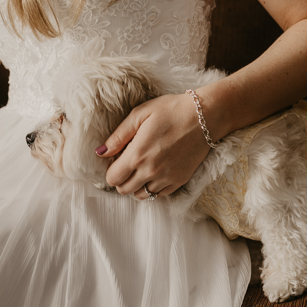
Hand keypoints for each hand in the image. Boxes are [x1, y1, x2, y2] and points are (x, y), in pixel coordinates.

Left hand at [96, 94, 212, 199]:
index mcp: (138, 154)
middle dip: (122, 179)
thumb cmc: (172, 110)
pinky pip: (160, 194)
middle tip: (129, 164)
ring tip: (143, 169)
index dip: (111, 171)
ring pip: (142, 196)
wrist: (205, 116)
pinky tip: (157, 172)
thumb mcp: (140, 114)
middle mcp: (151, 171)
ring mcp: (167, 178)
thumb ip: (118, 136)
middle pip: (124, 190)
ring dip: (137, 186)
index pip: (113, 178)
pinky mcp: (180, 181)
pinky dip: (154, 187)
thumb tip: (101, 152)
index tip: (117, 160)